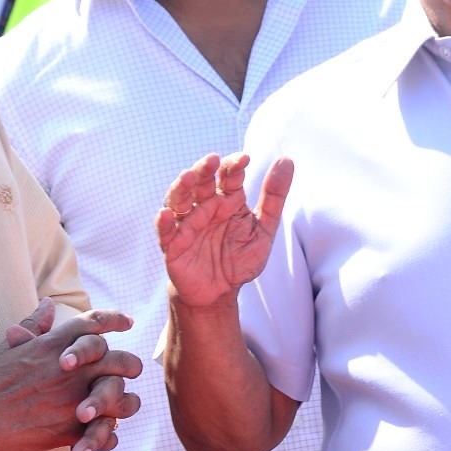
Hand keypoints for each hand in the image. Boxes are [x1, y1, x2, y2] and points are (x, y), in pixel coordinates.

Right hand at [0, 308, 141, 450]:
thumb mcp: (6, 349)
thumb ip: (33, 327)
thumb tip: (48, 305)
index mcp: (54, 345)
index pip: (95, 323)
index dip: (116, 319)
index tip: (128, 321)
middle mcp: (69, 369)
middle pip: (121, 360)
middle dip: (130, 366)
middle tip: (131, 370)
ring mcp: (72, 399)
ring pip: (122, 400)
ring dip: (126, 404)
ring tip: (123, 407)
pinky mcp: (69, 431)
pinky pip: (106, 435)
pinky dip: (106, 438)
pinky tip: (101, 437)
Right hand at [157, 152, 293, 308]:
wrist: (220, 292)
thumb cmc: (240, 258)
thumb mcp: (264, 229)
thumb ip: (274, 197)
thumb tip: (286, 160)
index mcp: (227, 200)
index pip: (229, 176)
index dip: (234, 165)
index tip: (245, 159)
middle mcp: (205, 207)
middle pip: (201, 182)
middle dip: (204, 170)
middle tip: (212, 160)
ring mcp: (187, 224)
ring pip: (179, 200)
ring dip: (181, 188)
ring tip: (187, 177)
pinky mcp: (173, 245)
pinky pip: (165, 232)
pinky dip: (164, 223)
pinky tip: (166, 214)